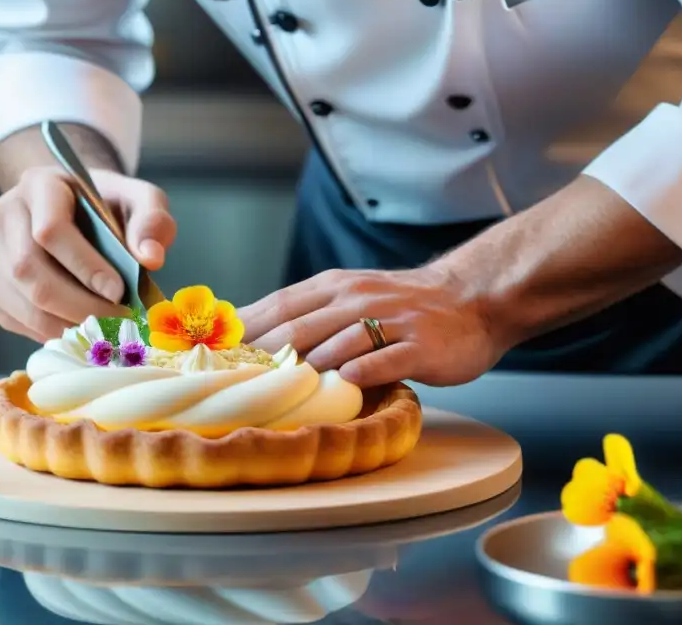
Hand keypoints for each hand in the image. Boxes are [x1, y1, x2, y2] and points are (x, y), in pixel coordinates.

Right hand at [0, 166, 175, 341]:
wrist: (76, 210)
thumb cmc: (108, 205)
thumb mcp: (139, 200)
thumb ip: (152, 220)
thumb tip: (150, 258)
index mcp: (38, 184)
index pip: (50, 230)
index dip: (84, 265)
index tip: (119, 290)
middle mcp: (3, 214)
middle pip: (29, 269)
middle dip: (78, 304)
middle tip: (118, 320)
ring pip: (21, 300)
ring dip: (67, 324)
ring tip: (106, 330)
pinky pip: (14, 318)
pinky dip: (51, 332)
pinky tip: (82, 330)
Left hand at [239, 266, 507, 387]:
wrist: (470, 297)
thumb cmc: (403, 305)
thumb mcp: (352, 296)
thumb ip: (312, 313)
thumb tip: (255, 336)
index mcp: (334, 287)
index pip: (279, 305)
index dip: (244, 330)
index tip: (212, 354)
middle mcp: (356, 299)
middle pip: (299, 326)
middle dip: (262, 355)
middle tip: (233, 383)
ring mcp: (389, 320)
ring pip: (337, 342)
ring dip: (305, 367)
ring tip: (275, 393)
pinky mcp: (418, 345)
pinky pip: (385, 359)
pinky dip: (360, 372)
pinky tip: (342, 386)